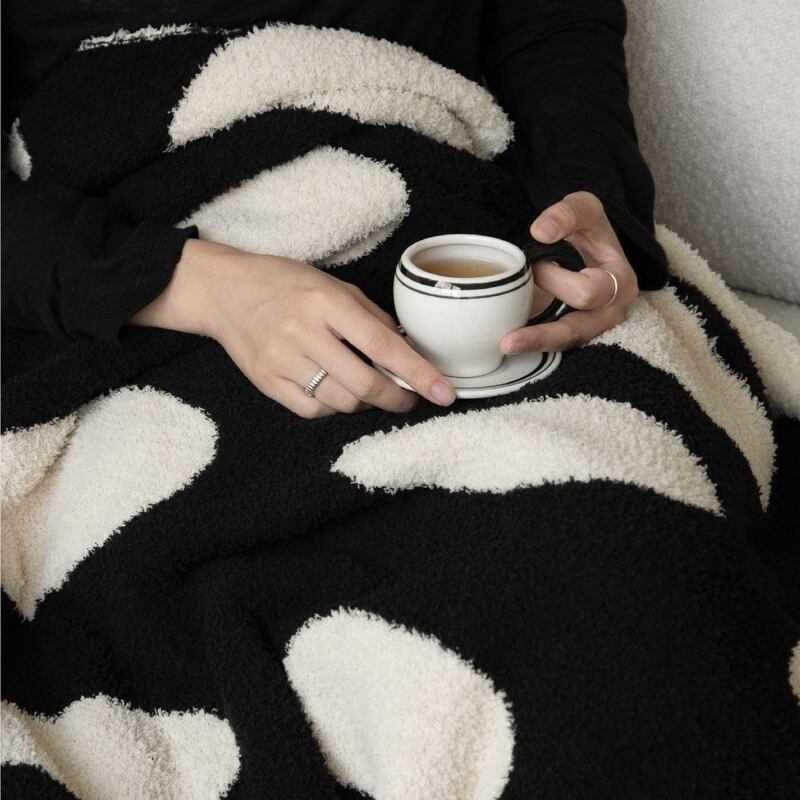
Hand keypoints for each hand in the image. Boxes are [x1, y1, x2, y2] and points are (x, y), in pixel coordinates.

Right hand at [129, 239, 455, 417]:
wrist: (223, 291)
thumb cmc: (284, 283)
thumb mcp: (332, 284)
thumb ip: (370, 316)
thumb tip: (407, 349)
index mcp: (326, 301)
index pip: (383, 345)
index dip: (418, 373)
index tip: (444, 393)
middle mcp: (303, 332)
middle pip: (364, 384)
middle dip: (396, 398)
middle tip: (407, 398)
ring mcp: (281, 360)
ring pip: (341, 403)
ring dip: (365, 403)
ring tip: (368, 389)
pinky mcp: (266, 382)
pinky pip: (312, 411)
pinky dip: (332, 408)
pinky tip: (334, 391)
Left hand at [499, 190, 637, 354]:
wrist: (586, 246)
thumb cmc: (588, 231)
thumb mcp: (584, 208)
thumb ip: (567, 214)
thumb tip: (541, 232)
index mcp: (621, 284)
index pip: (588, 292)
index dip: (557, 279)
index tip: (537, 264)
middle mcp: (609, 313)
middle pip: (576, 330)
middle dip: (543, 321)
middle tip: (516, 301)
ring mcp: (590, 328)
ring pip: (563, 343)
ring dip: (534, 344)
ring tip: (506, 345)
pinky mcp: (570, 335)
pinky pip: (551, 346)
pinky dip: (530, 346)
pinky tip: (507, 346)